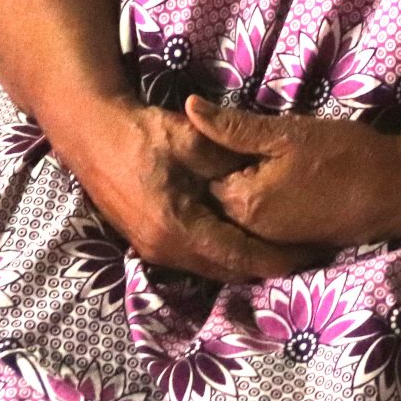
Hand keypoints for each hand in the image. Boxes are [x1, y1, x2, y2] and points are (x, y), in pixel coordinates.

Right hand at [49, 96, 321, 283]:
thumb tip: (268, 175)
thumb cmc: (140, 133)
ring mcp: (153, 250)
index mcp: (178, 230)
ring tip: (278, 243)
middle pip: (227, 268)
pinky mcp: (147, 241)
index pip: (240, 256)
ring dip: (242, 256)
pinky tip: (238, 232)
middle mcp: (165, 251)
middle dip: (265, 262)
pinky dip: (220, 249)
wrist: (90, 131)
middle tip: (303, 249)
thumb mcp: (191, 139)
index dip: (278, 257)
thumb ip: (230, 161)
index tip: (310, 251)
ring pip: (210, 264)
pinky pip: (194, 256)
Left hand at [183, 96, 400, 249]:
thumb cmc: (342, 155)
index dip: (205, 149)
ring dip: (243, 186)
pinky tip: (279, 178)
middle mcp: (252, 232)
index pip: (201, 176)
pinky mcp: (293, 244)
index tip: (219, 127)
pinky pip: (262, 224)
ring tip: (262, 155)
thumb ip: (234, 126)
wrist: (396, 190)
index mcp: (243, 203)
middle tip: (242, 137)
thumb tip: (189, 108)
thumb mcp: (285, 133)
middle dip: (221, 170)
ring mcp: (274, 243)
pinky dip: (262, 203)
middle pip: (218, 198)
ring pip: (240, 212)